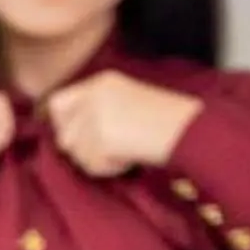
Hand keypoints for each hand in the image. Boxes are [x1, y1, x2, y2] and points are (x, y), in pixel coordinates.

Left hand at [42, 71, 202, 178]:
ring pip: (75, 153)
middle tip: (111, 148)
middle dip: (80, 148)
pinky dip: (109, 168)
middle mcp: (93, 95)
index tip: (75, 138)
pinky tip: (130, 157)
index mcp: (101, 82)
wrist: (192, 129)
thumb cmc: (166, 121)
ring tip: (126, 150)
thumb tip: (63, 137)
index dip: (63, 125)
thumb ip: (95, 111)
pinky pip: (92, 166)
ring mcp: (95, 116)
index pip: (57, 104)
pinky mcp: (101, 138)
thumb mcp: (127, 101)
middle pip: (63, 134)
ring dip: (97, 160)